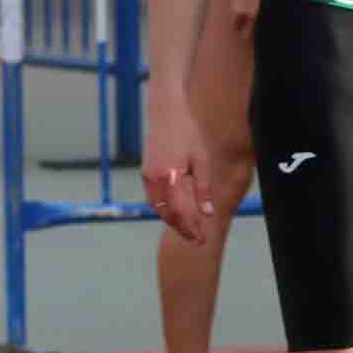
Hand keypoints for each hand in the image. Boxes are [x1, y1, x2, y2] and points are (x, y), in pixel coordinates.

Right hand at [142, 99, 210, 243]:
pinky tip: (176, 210)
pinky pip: (153, 198)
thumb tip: (207, 214)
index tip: (201, 240)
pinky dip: (164, 209)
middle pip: (166, 214)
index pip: (179, 213)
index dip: (190, 229)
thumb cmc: (188, 133)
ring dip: (172, 220)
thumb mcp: (202, 161)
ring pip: (158, 208)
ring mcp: (147, 177)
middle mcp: (154, 180)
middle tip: (197, 240)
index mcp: (170, 178)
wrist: (166, 112)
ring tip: (188, 228)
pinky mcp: (145, 173)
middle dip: (182, 228)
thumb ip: (203, 189)